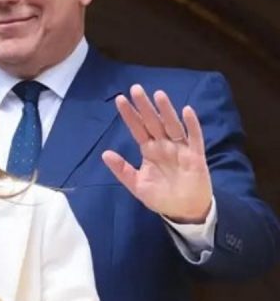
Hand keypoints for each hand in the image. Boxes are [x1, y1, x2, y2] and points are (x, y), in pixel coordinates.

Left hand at [102, 84, 212, 222]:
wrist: (184, 211)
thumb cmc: (160, 196)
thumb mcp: (137, 185)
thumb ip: (122, 170)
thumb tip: (104, 153)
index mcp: (149, 150)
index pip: (137, 128)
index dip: (129, 114)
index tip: (120, 99)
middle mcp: (164, 145)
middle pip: (153, 122)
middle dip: (145, 106)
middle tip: (136, 88)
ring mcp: (180, 149)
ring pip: (172, 125)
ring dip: (166, 110)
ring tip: (158, 95)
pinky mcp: (196, 156)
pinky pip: (194, 138)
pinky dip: (192, 125)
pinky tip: (187, 111)